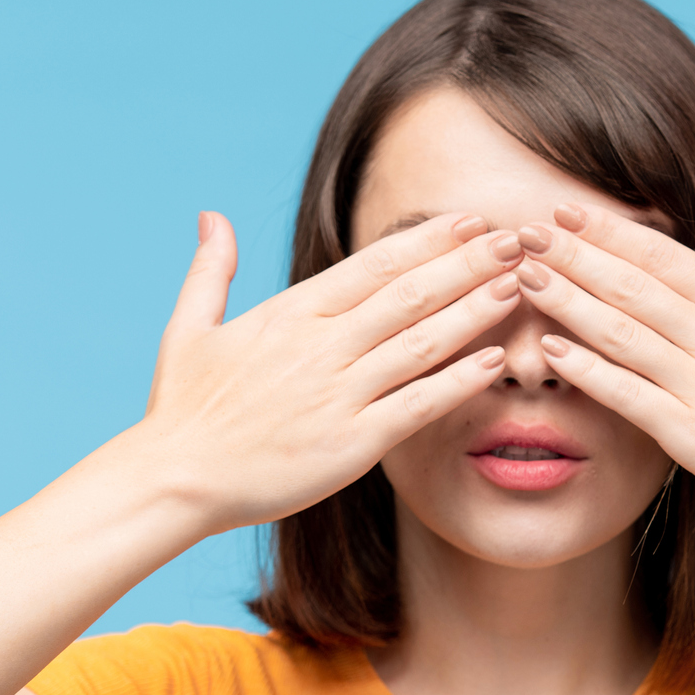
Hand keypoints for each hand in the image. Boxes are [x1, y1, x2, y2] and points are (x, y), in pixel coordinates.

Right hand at [135, 210, 525, 536]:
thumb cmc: (182, 409)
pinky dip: (459, 381)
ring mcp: (339, 393)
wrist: (174, 478)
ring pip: (422, 342)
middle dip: (468, 263)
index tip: (469, 220)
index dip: (428, 240)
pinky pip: (417, 405)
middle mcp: (321, 346)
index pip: (374, 264)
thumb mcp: (188, 328)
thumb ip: (211, 270)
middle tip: (517, 240)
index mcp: (291, 313)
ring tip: (520, 286)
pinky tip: (496, 362)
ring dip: (475, 311)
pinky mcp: (351, 443)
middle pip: (410, 293)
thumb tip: (210, 216)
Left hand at [513, 201, 694, 533]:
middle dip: (571, 254)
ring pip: (620, 331)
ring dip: (566, 301)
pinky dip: (584, 370)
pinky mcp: (691, 432)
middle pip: (630, 284)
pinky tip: (546, 351)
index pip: (665, 256)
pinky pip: (625, 394)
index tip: (567, 211)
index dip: (610, 233)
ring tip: (522, 277)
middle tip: (521, 230)